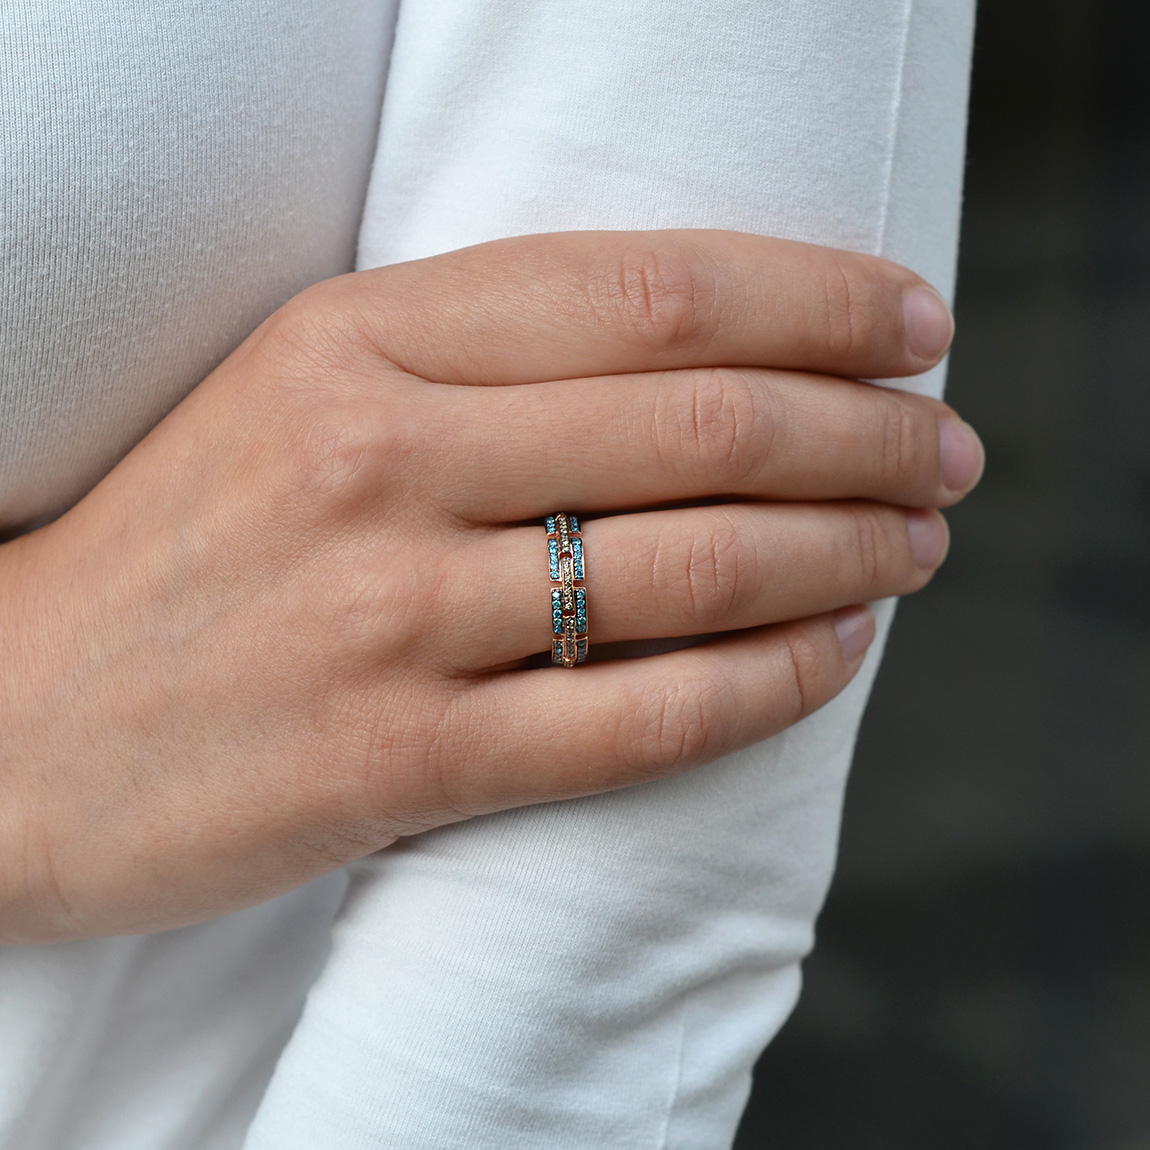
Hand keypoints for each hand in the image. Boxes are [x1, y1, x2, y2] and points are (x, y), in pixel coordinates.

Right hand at [0, 230, 981, 942]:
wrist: (11, 724)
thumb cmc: (179, 550)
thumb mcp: (301, 396)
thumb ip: (481, 368)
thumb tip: (702, 366)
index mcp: (353, 341)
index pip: (651, 291)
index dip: (818, 299)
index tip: (914, 324)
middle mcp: (376, 464)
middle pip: (705, 421)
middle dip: (870, 430)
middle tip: (951, 448)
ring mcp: (387, 619)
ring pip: (696, 569)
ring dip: (849, 552)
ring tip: (919, 545)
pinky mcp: (397, 763)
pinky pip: (645, 717)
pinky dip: (773, 681)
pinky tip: (837, 651)